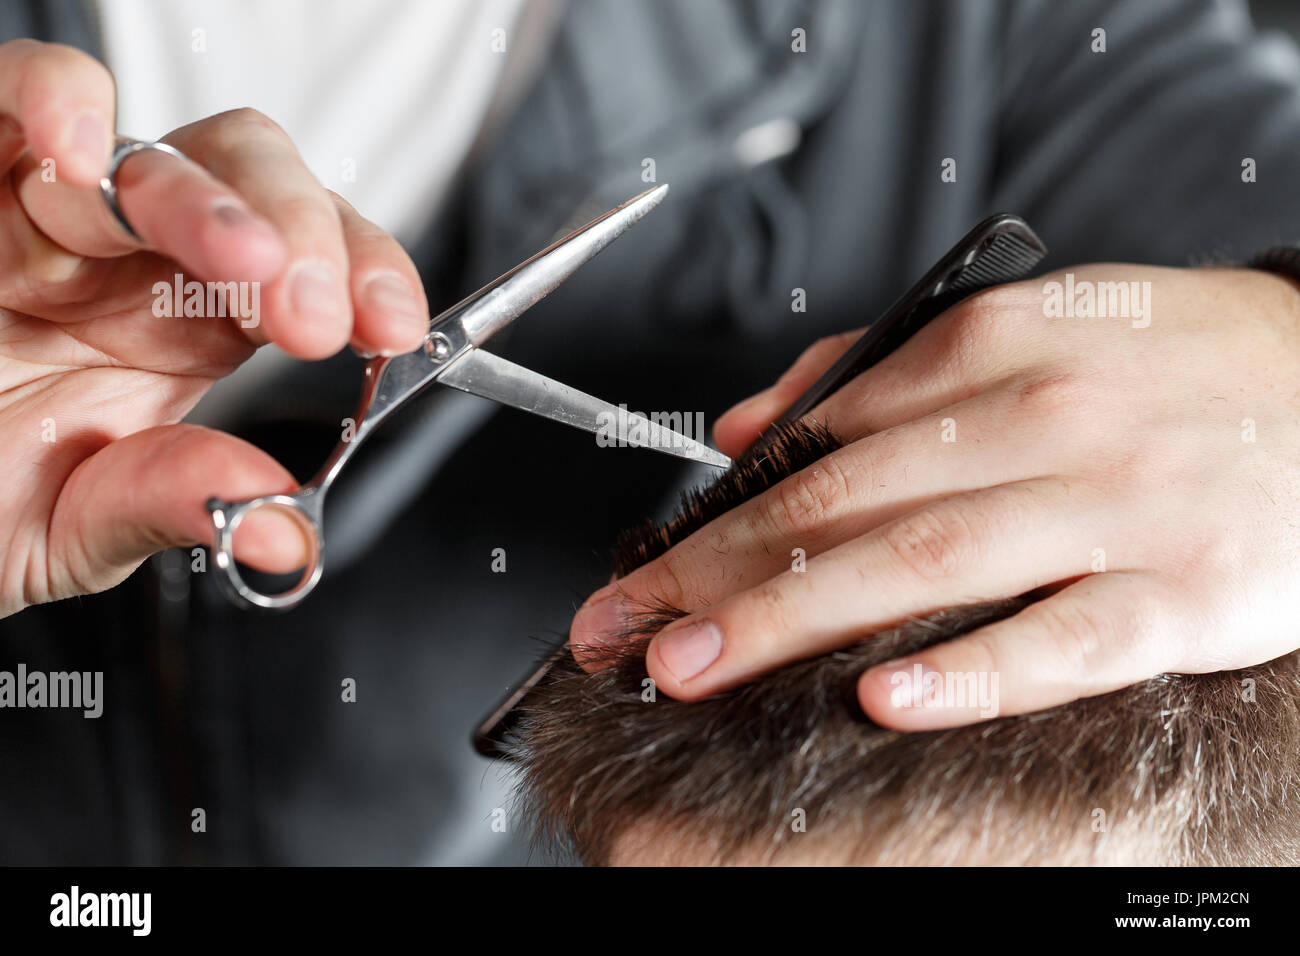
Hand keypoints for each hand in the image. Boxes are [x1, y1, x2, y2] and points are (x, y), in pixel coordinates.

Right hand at [0, 40, 429, 617]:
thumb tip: (283, 529)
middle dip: (305, 237)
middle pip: (253, 187)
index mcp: (184, 327)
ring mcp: (43, 211)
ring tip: (242, 263)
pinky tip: (70, 159)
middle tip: (314, 314)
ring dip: (207, 198)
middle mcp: (131, 258)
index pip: (308, 267)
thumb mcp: (67, 525)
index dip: (364, 278)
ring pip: (150, 148)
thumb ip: (171, 506)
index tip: (392, 328)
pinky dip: (46, 106)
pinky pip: (8, 97)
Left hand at [571, 263, 1299, 727]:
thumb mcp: (1025, 326)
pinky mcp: (1181, 590)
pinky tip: (886, 697)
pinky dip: (970, 669)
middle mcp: (1040, 418)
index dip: (712, 512)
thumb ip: (876, 367)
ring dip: (793, 618)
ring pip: (924, 563)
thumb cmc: (1160, 366)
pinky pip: (1062, 639)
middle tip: (626, 628)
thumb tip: (750, 427)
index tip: (643, 569)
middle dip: (716, 572)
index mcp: (989, 348)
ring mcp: (1112, 505)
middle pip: (843, 503)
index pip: (816, 440)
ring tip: (697, 664)